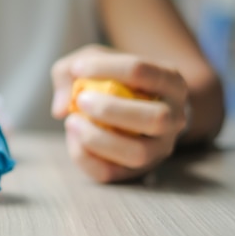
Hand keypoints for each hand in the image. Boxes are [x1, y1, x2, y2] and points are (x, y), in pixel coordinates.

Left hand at [51, 45, 187, 182]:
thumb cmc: (112, 80)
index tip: (78, 69)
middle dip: (111, 109)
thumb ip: (70, 70)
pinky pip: (110, 172)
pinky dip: (85, 157)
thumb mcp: (94, 63)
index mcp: (169, 81)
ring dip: (98, 138)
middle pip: (156, 119)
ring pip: (138, 154)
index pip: (142, 71)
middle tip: (81, 99)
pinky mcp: (135, 171)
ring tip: (72, 122)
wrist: (133, 109)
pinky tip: (73, 138)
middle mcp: (173, 118)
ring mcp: (158, 149)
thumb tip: (61, 107)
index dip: (105, 68)